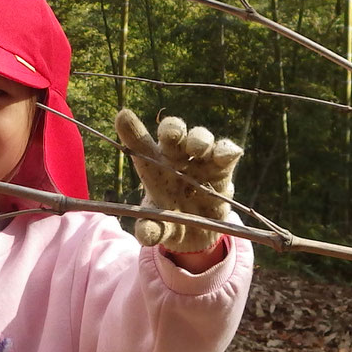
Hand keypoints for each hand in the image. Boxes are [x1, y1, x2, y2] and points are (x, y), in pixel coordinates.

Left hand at [115, 110, 242, 254]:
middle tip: (172, 135)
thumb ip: (150, 230)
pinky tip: (227, 153)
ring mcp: (200, 161)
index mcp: (153, 166)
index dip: (132, 130)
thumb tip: (146, 235)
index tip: (123, 116)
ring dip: (200, 139)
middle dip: (172, 129)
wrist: (198, 233)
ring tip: (198, 149)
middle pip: (173, 132)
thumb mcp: (157, 228)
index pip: (140, 145)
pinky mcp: (222, 171)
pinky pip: (226, 154)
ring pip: (201, 139)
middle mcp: (176, 158)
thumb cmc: (169, 221)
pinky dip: (227, 151)